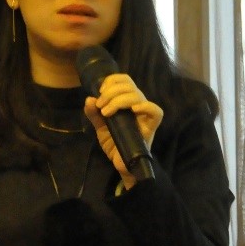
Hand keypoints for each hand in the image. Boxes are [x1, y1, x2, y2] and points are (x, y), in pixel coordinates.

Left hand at [83, 72, 162, 188]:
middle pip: (130, 86)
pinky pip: (156, 112)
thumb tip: (89, 99)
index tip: (100, 91)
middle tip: (101, 106)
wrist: (121, 165)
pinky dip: (145, 106)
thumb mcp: (100, 128)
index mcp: (127, 102)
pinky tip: (132, 110)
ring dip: (119, 100)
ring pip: (138, 96)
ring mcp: (145, 116)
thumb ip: (94, 114)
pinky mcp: (150, 128)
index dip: (112, 80)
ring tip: (107, 112)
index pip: (125, 80)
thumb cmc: (115, 144)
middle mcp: (138, 105)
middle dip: (111, 92)